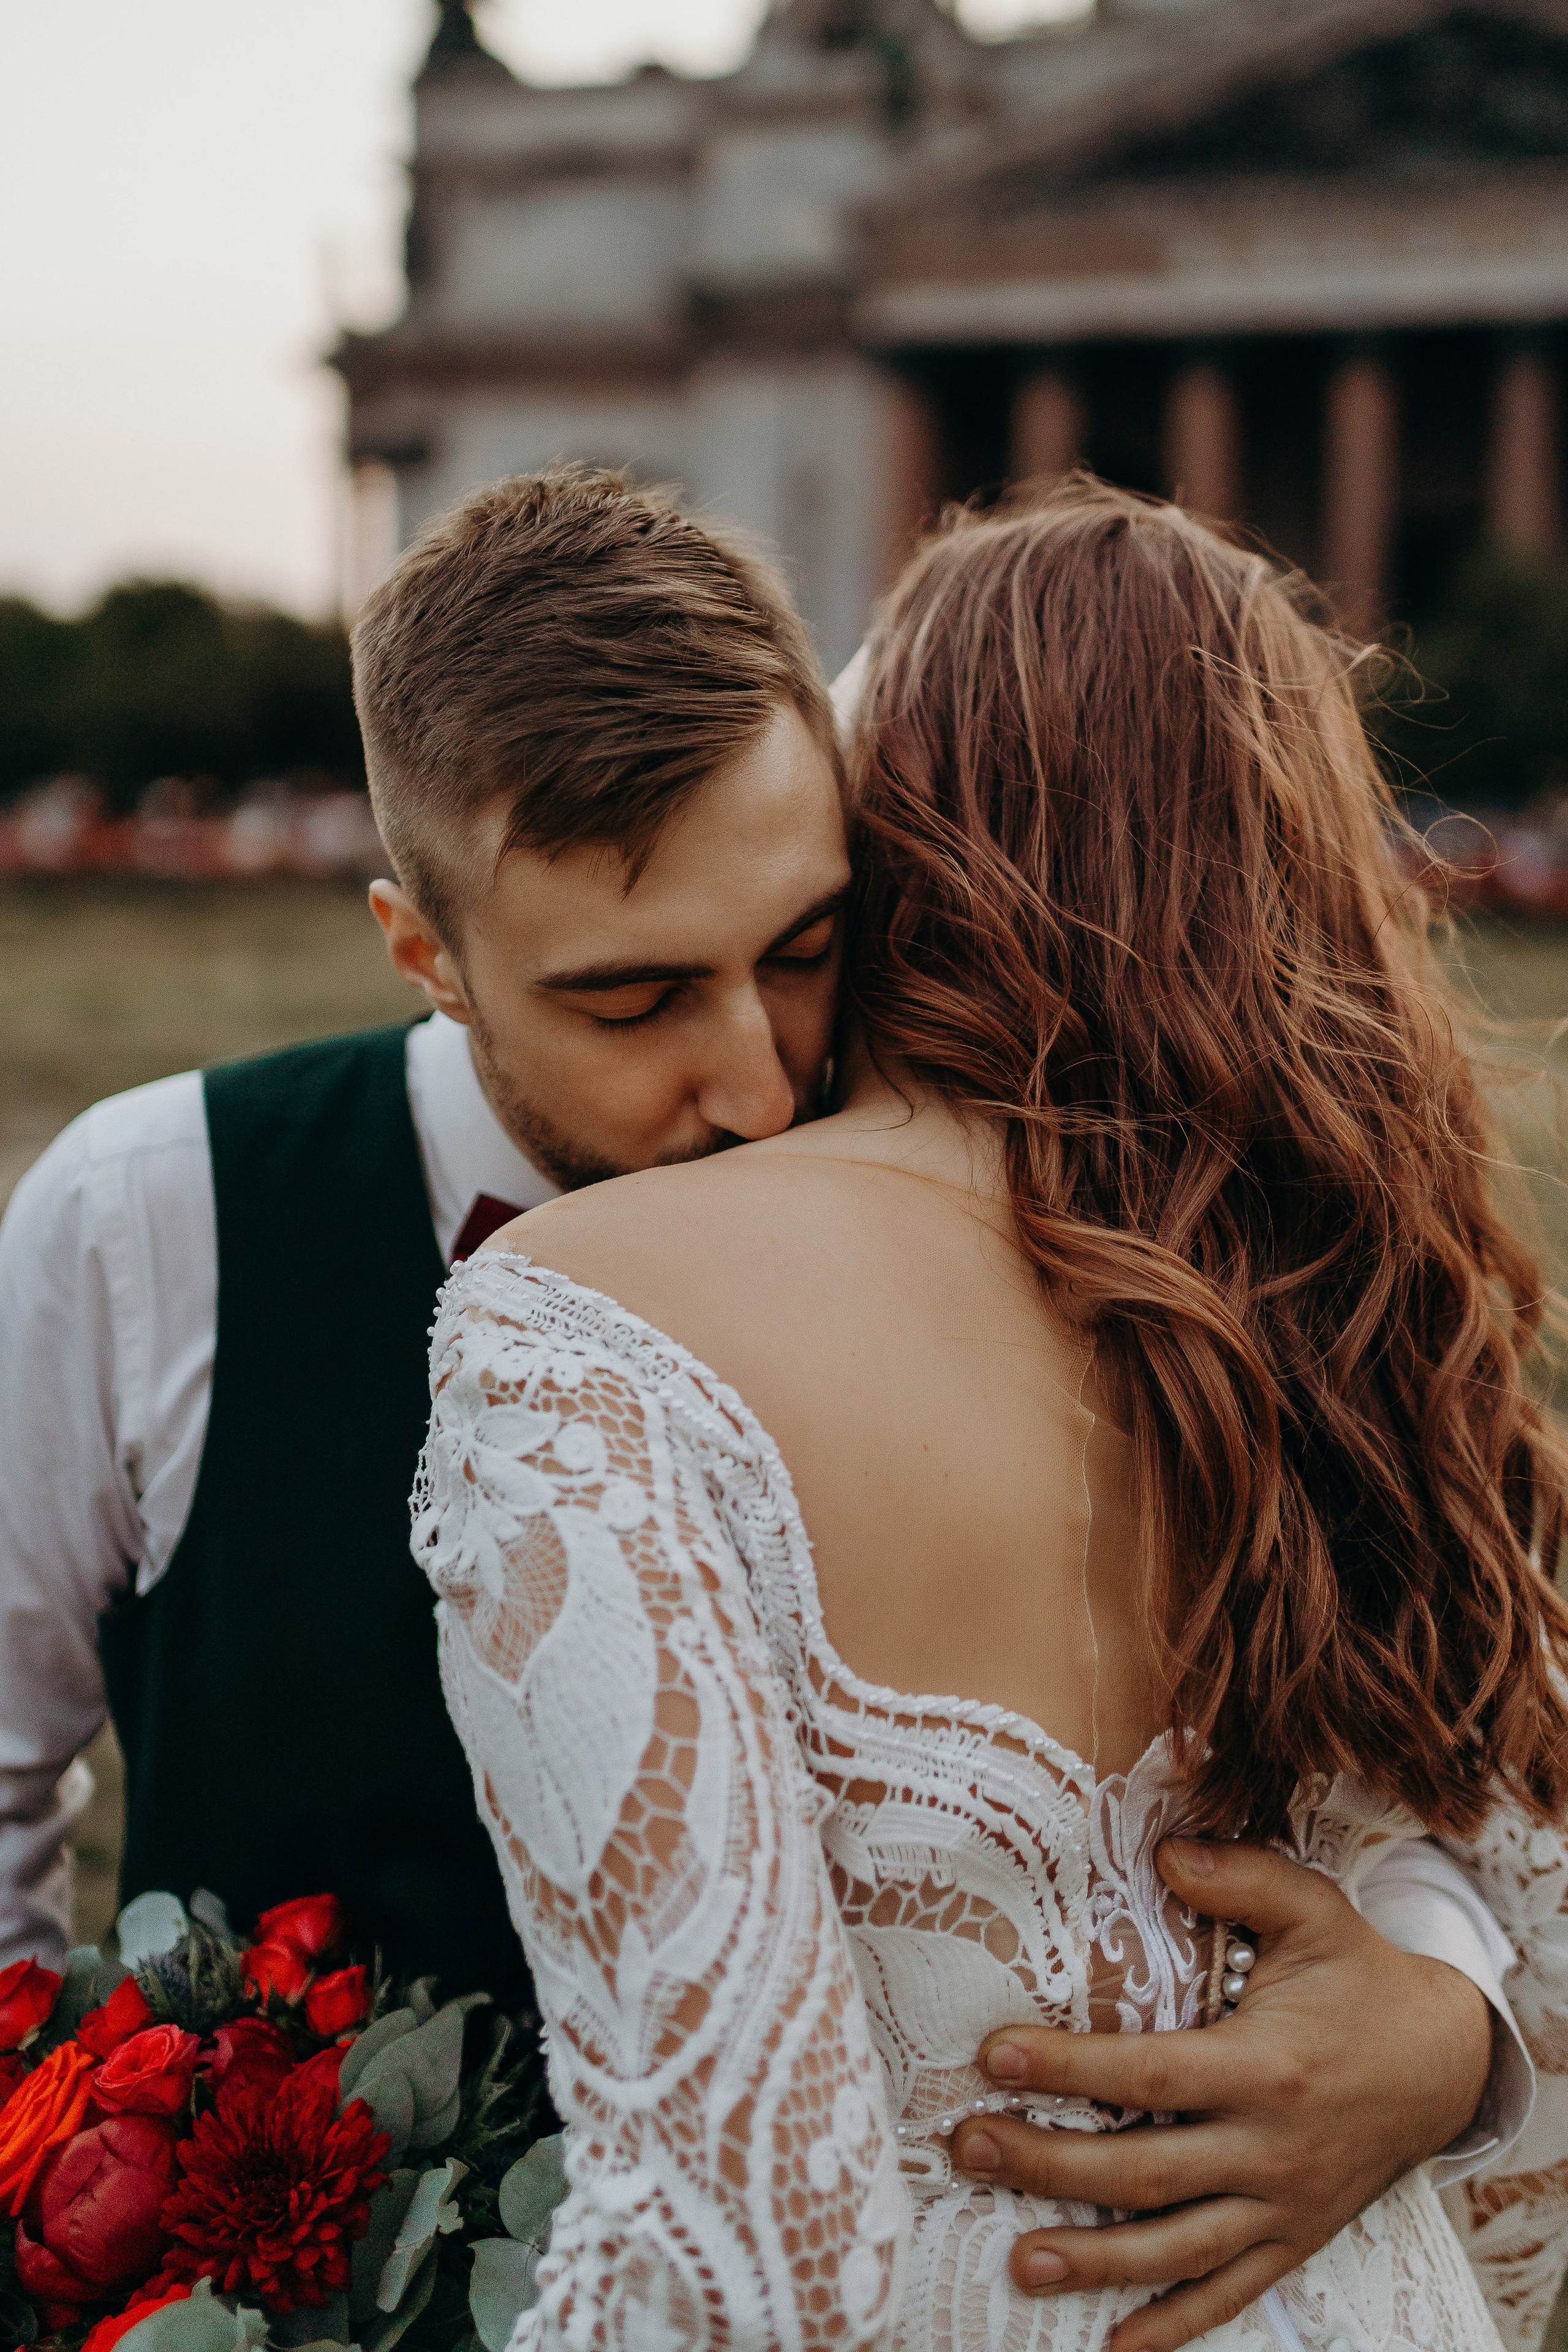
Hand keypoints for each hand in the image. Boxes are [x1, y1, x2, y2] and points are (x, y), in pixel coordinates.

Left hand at [948, 1835, 1492, 2351]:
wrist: (1443, 2064)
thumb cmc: (1361, 1978)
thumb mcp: (1314, 1911)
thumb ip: (1241, 1877)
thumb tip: (1165, 1851)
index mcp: (1267, 2067)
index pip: (1150, 2074)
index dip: (1069, 2069)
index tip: (994, 2056)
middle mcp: (1271, 2148)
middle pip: (1144, 2170)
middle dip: (1049, 2164)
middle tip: (969, 2148)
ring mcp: (1282, 2205)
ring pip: (1176, 2247)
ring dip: (1093, 2259)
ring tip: (1018, 2260)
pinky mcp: (1292, 2240)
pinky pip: (1229, 2293)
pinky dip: (1174, 2325)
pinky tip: (1114, 2344)